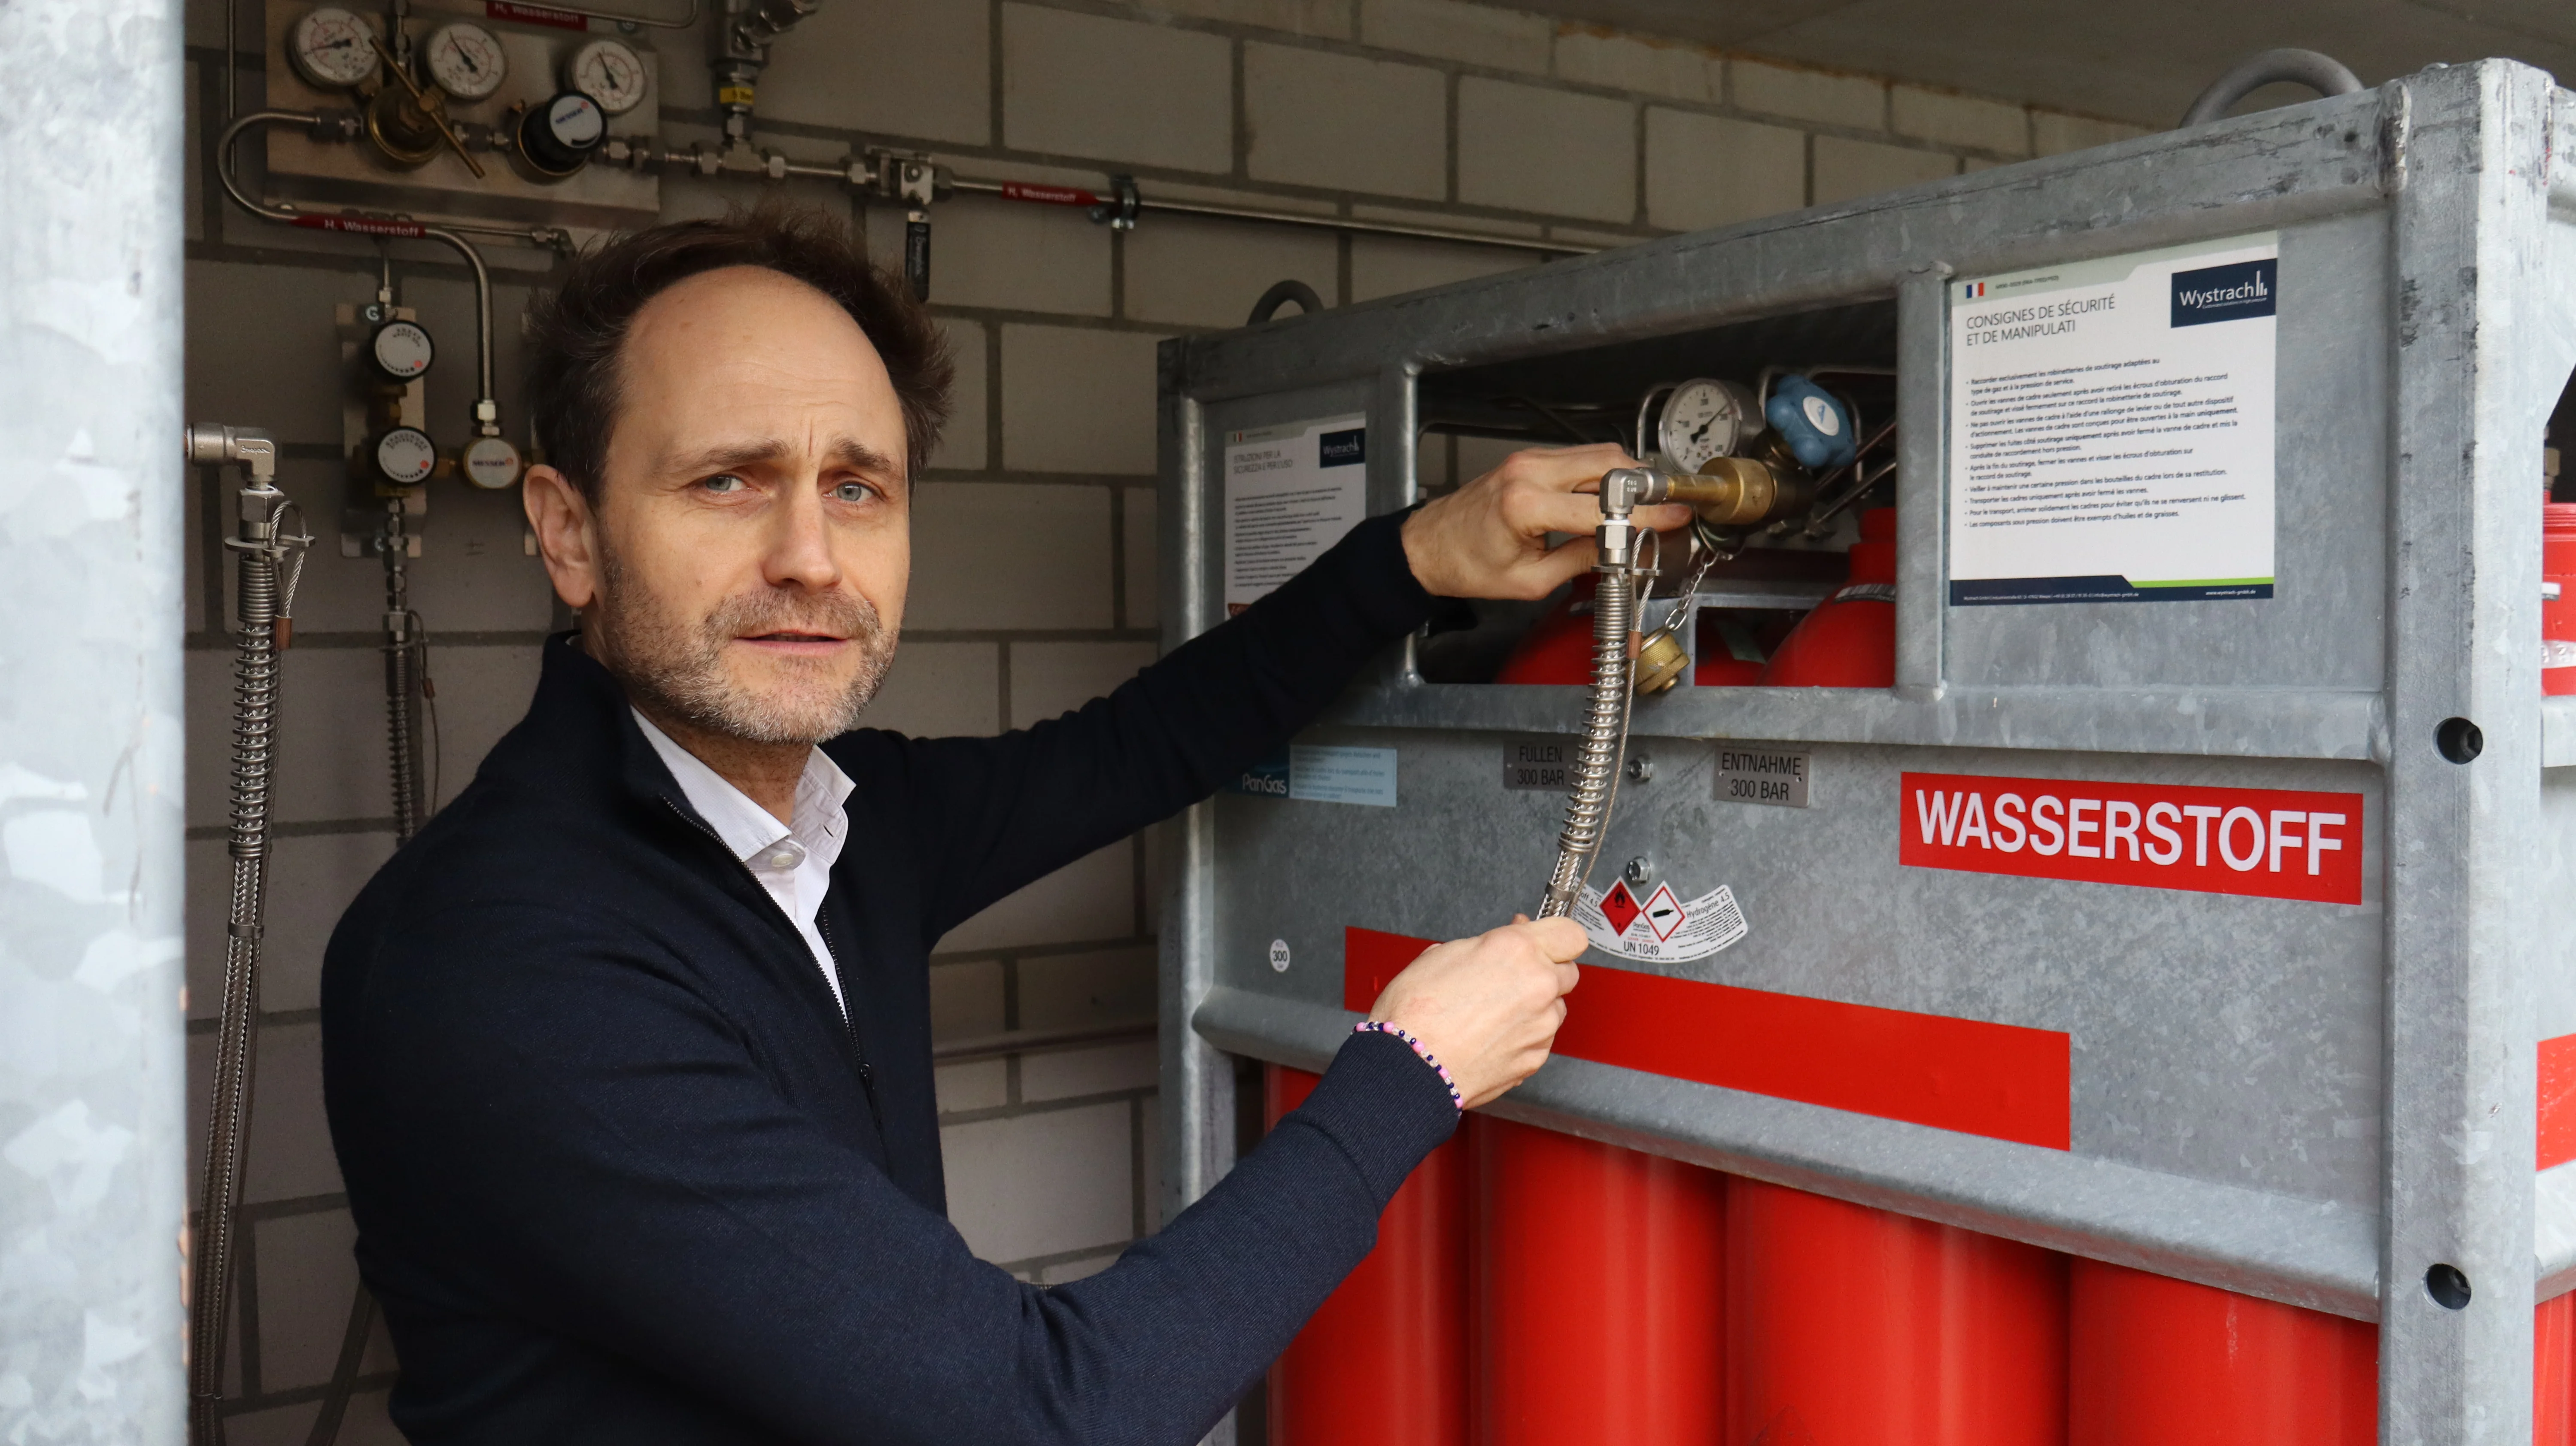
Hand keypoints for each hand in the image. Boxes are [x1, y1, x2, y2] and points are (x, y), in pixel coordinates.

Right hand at [1369, 916, 1583, 1108]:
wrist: (1411, 1067)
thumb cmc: (1416, 1014)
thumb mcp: (1441, 955)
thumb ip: (1484, 947)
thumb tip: (1498, 945)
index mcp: (1516, 949)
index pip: (1570, 934)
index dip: (1556, 937)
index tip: (1546, 941)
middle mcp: (1538, 985)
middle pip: (1567, 971)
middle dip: (1545, 971)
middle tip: (1511, 977)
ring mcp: (1541, 1024)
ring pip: (1554, 1007)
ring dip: (1535, 1006)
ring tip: (1493, 1014)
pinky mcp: (1536, 1057)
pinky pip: (1541, 1039)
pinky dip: (1524, 1037)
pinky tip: (1492, 1037)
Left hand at [1399, 443, 1691, 599]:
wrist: (1428, 545)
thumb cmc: (1468, 566)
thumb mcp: (1529, 581)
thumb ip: (1579, 562)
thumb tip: (1620, 549)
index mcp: (1527, 506)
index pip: (1603, 508)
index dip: (1646, 514)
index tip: (1676, 515)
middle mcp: (1530, 472)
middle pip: (1608, 463)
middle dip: (1644, 484)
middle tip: (1666, 506)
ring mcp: (1529, 460)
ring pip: (1597, 454)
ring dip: (1626, 476)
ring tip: (1643, 504)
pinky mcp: (1528, 458)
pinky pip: (1578, 458)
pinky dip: (1603, 474)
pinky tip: (1612, 497)